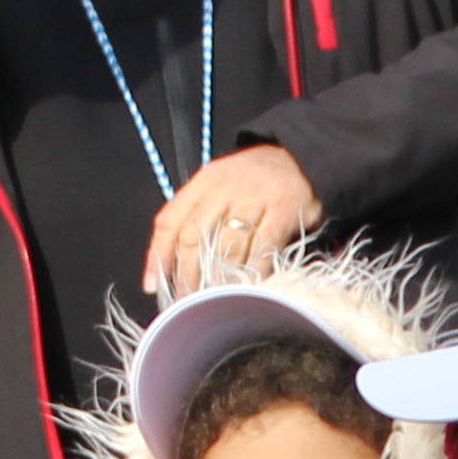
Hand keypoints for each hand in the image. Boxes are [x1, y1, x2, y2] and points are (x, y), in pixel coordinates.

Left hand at [142, 143, 324, 297]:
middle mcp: (224, 187)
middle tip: (188, 303)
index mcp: (204, 182)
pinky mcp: (284, 207)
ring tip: (216, 302)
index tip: (154, 286)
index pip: (170, 220)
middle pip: (195, 237)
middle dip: (188, 276)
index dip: (158, 256)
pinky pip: (263, 246)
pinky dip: (254, 271)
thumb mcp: (220, 185)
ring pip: (227, 246)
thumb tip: (170, 263)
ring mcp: (254, 196)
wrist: (302, 155)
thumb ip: (197, 214)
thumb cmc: (256, 179)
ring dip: (218, 280)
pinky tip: (249, 287)